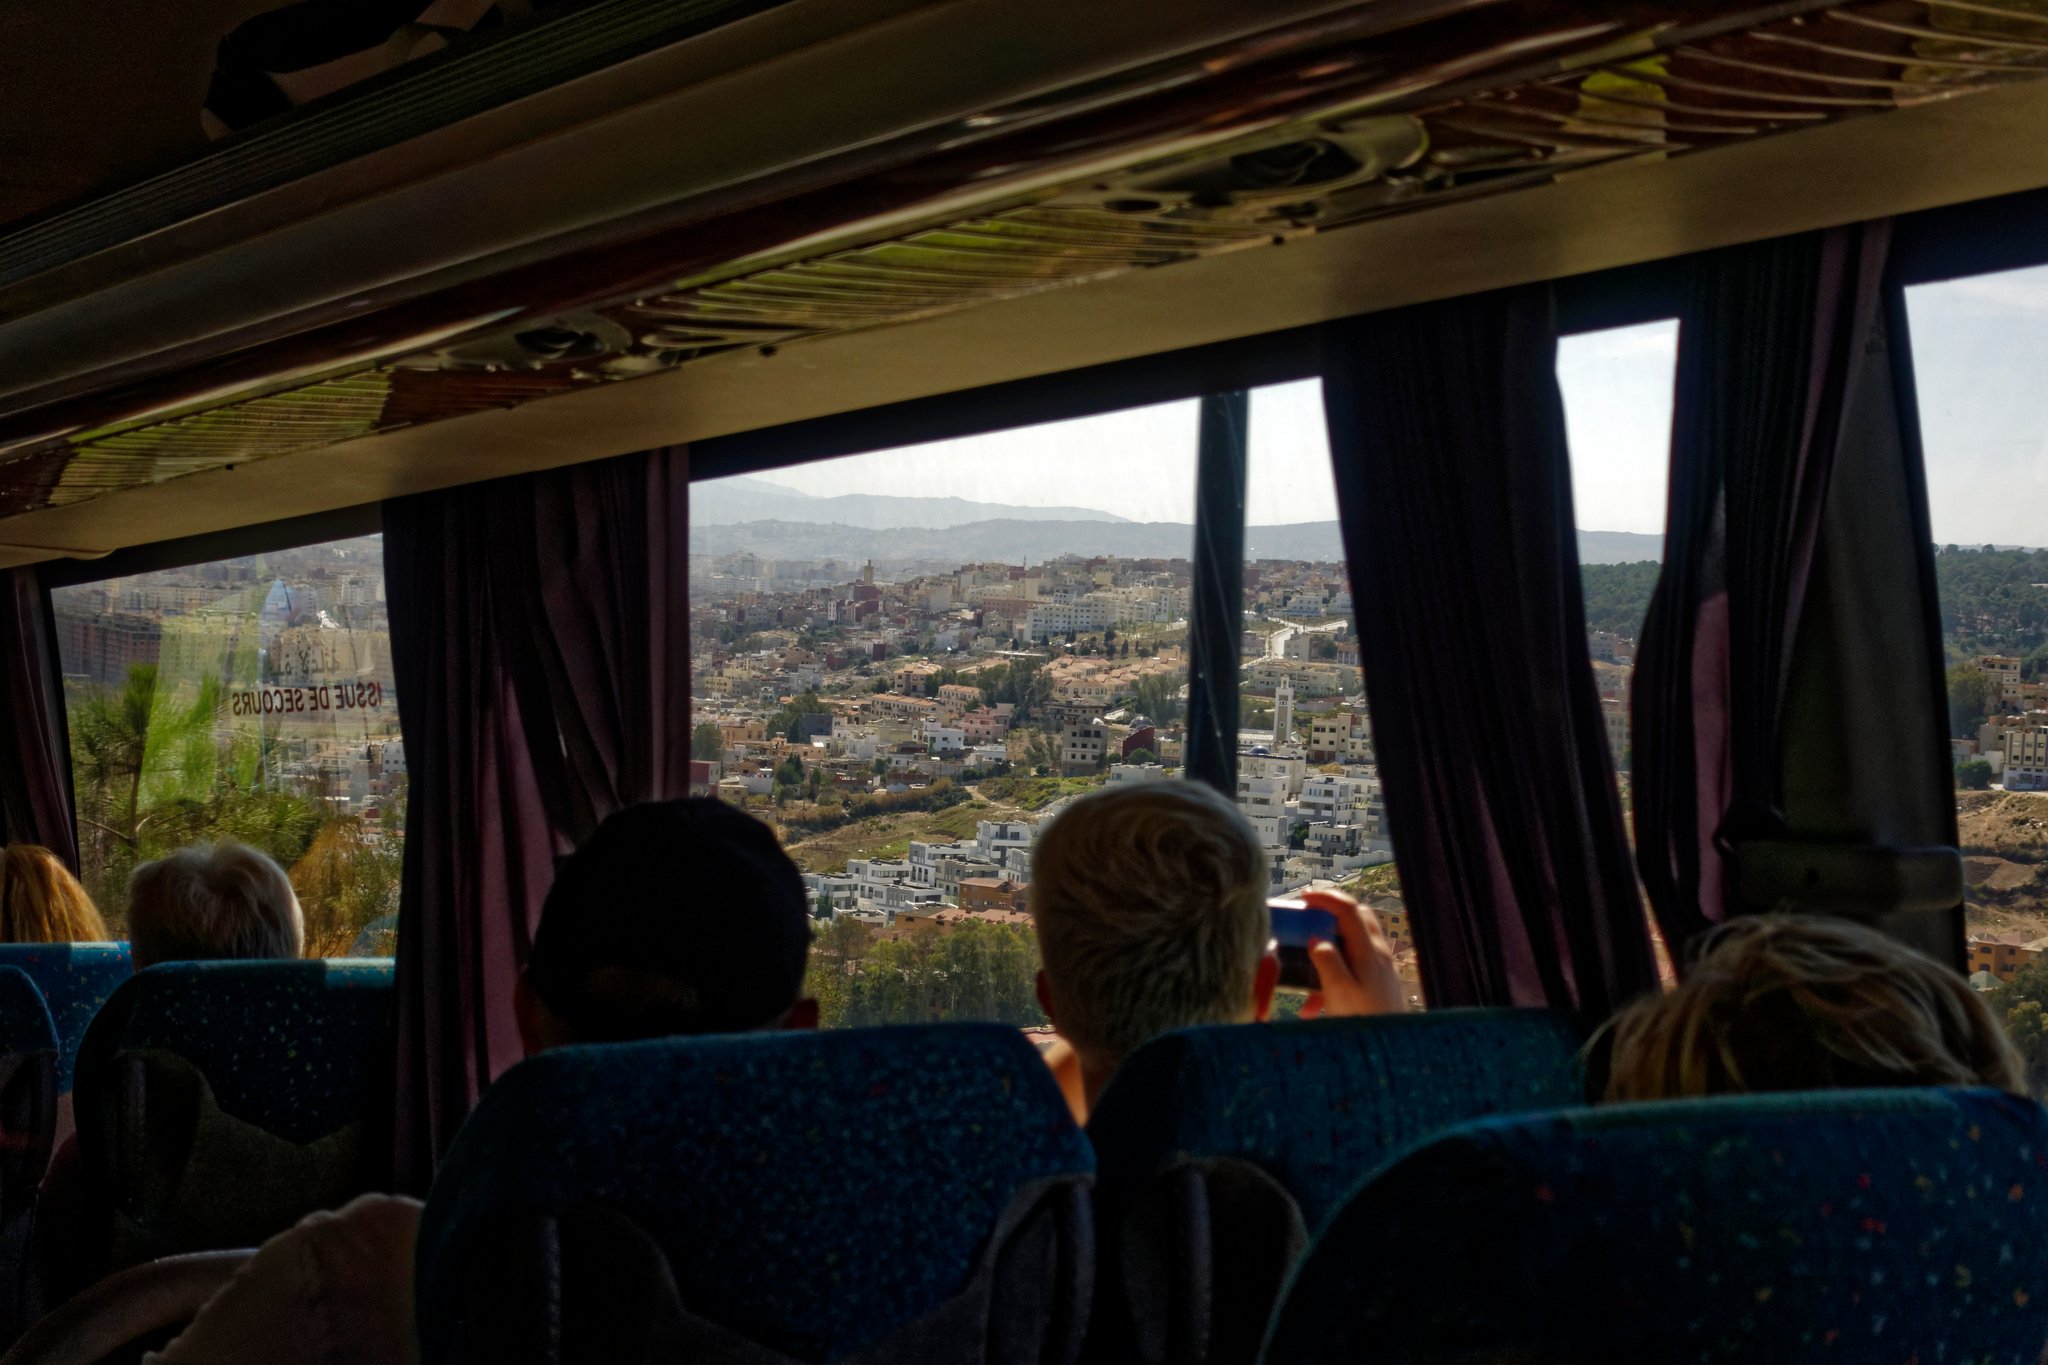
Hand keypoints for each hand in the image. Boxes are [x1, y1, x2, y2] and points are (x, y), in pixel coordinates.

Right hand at [1296, 888, 1405, 1017]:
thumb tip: (1317, 938)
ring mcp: (1381, 968)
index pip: (1349, 909)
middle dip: (1331, 913)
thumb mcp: (1339, 992)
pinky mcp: (1379, 984)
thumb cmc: (1365, 1022)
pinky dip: (1335, 974)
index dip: (1326, 898)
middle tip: (1307, 919)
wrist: (1394, 1052)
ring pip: (1355, 942)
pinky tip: (1315, 1006)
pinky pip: (1355, 968)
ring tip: (1305, 973)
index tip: (1303, 898)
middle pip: (1357, 918)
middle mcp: (1379, 954)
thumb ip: (1327, 962)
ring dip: (1330, 947)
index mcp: (1368, 951)